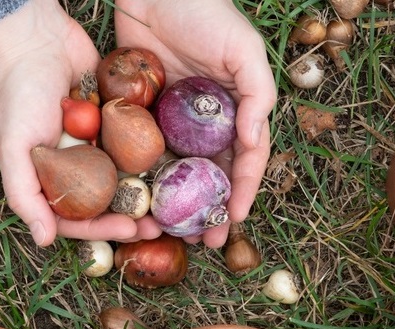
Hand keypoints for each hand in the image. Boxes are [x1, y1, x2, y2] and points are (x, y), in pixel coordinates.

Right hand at [0, 0, 151, 245]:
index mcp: (47, 178)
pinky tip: (175, 164)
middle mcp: (73, 165)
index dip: (102, 228)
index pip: (77, 216)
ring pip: (125, 175)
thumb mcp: (14, 148)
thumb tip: (44, 241)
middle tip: (160, 225)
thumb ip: (25, 195)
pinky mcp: (115, 118)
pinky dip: (152, 154)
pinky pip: (136, 141)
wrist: (36, 38)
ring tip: (172, 202)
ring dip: (147, 190)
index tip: (129, 230)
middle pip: (107, 202)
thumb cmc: (17, 93)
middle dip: (133, 216)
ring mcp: (96, 142)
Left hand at [115, 0, 275, 247]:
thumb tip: (254, 142)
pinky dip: (141, 177)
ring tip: (169, 231)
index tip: (234, 219)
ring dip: (175, 202)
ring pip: (176, 170)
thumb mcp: (243, 49)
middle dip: (209, 209)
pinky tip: (136, 201)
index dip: (243, 190)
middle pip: (210, 174)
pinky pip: (141, 151)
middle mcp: (206, 120)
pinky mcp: (140, 113)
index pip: (246, 158)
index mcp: (237, 109)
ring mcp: (172, 119)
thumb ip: (258, 96)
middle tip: (205, 241)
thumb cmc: (205, 12)